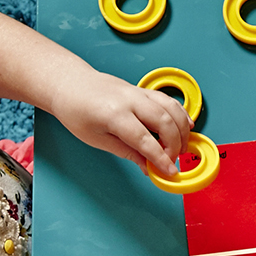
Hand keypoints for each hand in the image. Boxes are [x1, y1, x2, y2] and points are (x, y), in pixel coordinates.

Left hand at [52, 70, 191, 176]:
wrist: (70, 84)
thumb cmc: (76, 111)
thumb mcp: (96, 139)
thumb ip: (126, 152)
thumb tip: (147, 166)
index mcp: (114, 114)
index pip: (145, 140)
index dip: (161, 158)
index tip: (170, 172)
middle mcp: (129, 100)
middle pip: (165, 122)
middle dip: (174, 145)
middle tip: (172, 161)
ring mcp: (138, 92)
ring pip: (171, 108)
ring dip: (182, 129)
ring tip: (182, 147)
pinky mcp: (142, 89)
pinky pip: (167, 99)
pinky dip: (180, 112)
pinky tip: (186, 125)